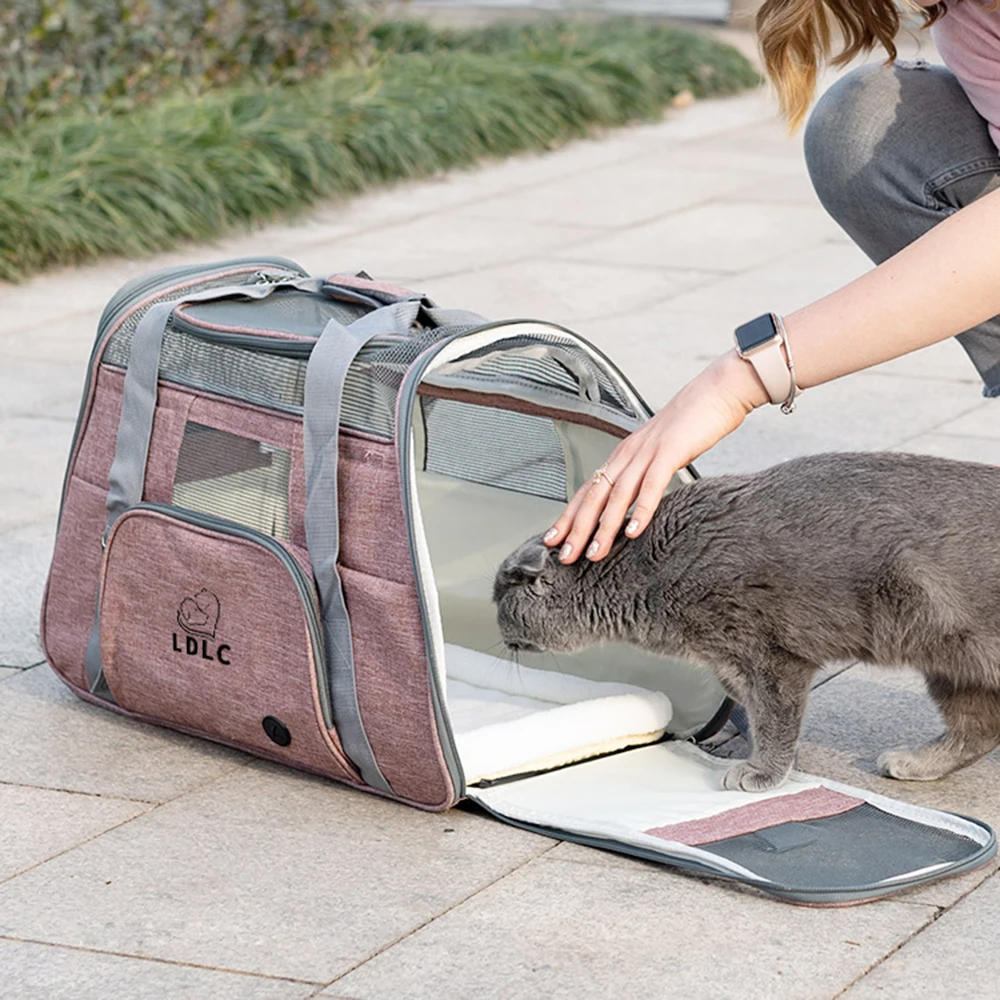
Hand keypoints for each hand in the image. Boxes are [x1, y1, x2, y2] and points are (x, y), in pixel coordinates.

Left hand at [544, 349, 767, 562]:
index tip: (553, 541)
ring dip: (604, 527)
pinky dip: (640, 510)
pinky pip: (652, 485)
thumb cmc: (690, 425)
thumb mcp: (658, 453)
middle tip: (565, 556)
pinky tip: (633, 531)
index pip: (588, 490)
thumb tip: (633, 503)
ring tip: (595, 553)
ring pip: (618, 495)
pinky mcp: (670, 452)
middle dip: (577, 529)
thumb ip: (643, 476)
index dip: (569, 517)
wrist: (716, 392)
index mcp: (622, 455)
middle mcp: (627, 454)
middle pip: (594, 496)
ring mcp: (647, 452)